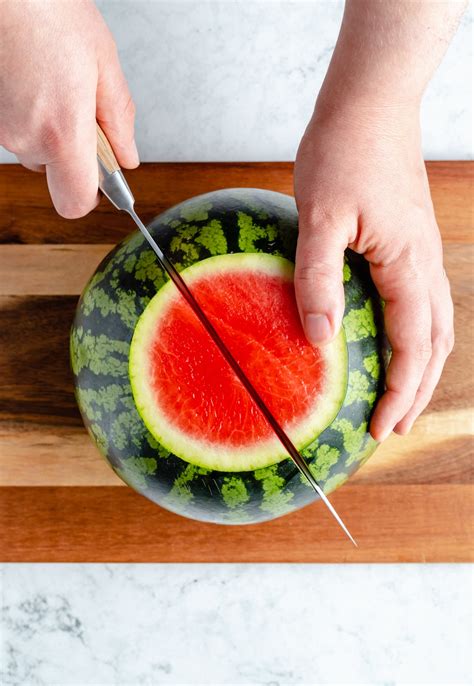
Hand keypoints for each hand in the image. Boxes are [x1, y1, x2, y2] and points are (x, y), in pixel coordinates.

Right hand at [0, 0, 137, 217]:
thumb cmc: (48, 11)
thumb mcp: (103, 64)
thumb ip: (119, 120)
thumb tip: (126, 157)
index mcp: (61, 132)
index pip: (74, 203)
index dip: (91, 195)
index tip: (103, 175)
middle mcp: (26, 138)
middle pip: (57, 174)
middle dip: (76, 151)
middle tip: (84, 108)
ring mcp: (2, 128)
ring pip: (38, 150)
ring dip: (54, 129)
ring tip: (58, 83)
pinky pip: (22, 130)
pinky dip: (35, 115)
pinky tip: (40, 80)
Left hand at [294, 102, 453, 440]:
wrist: (370, 103)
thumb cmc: (344, 151)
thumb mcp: (319, 218)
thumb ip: (317, 280)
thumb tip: (319, 340)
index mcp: (408, 266)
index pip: (413, 348)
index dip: (398, 393)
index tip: (379, 428)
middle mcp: (425, 266)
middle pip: (435, 346)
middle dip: (415, 392)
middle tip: (392, 428)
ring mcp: (422, 253)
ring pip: (437, 326)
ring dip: (421, 367)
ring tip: (400, 396)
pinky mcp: (411, 242)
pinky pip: (425, 302)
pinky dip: (418, 335)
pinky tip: (396, 339)